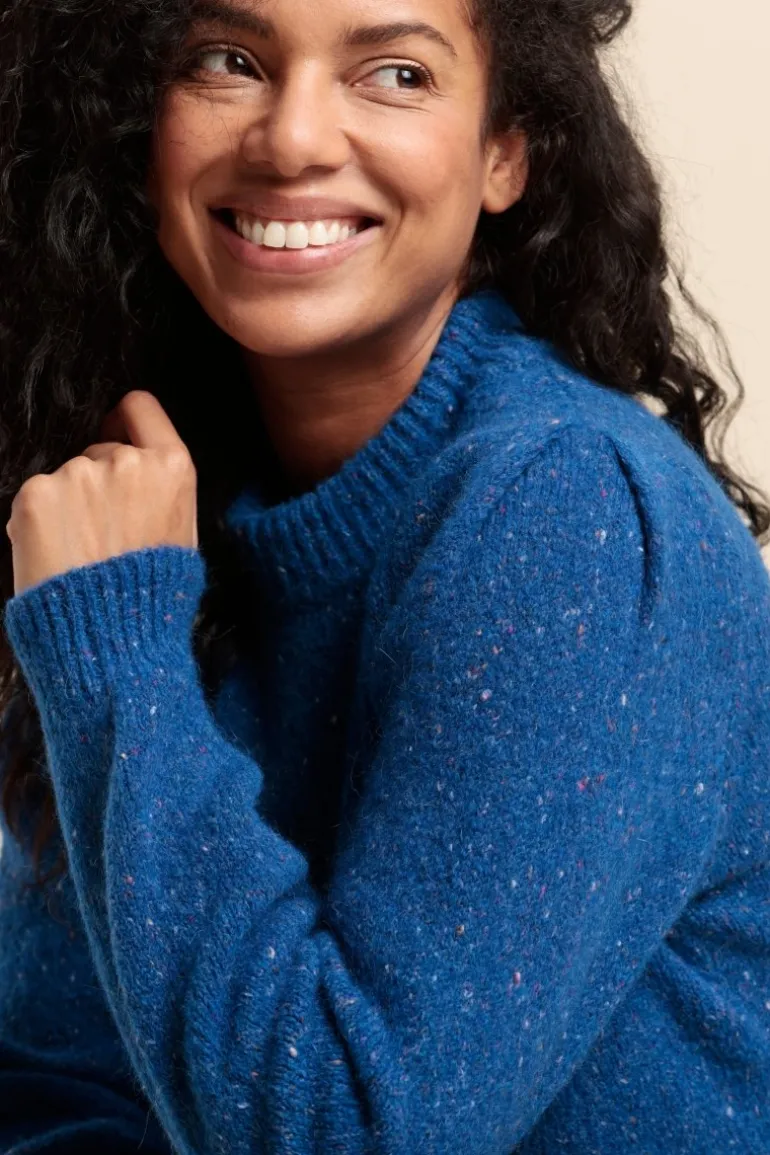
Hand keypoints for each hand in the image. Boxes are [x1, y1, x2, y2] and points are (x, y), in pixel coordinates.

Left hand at [6, 391, 197, 596]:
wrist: (112, 638)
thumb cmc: (154, 598)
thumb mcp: (185, 537)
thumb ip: (164, 492)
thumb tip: (144, 470)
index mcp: (171, 468)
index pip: (141, 409)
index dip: (126, 423)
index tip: (118, 436)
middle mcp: (126, 462)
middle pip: (102, 451)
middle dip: (101, 483)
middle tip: (104, 533)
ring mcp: (78, 475)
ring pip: (69, 478)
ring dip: (70, 506)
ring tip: (81, 553)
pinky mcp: (36, 494)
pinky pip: (37, 497)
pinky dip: (40, 522)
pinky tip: (58, 555)